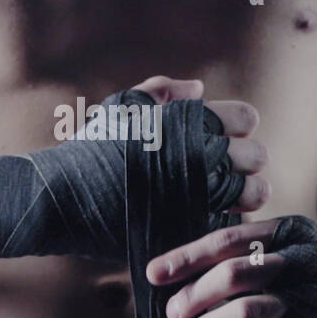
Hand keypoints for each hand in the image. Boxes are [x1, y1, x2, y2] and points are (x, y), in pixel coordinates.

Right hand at [0, 76, 270, 262]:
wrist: (60, 198)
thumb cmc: (89, 149)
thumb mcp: (122, 108)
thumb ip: (162, 90)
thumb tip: (200, 89)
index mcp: (189, 122)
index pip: (246, 117)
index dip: (237, 125)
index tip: (223, 136)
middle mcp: (200, 155)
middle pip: (256, 156)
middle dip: (246, 162)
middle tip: (228, 170)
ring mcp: (198, 194)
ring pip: (252, 194)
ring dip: (245, 195)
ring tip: (227, 197)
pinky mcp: (189, 228)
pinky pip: (229, 224)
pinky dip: (225, 221)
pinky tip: (208, 217)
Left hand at [146, 218, 291, 317]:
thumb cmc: (304, 280)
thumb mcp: (284, 252)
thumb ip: (241, 253)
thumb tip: (172, 270)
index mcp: (290, 232)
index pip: (228, 241)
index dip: (186, 258)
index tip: (153, 274)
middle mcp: (305, 262)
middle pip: (235, 273)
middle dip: (194, 295)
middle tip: (172, 312)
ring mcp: (312, 303)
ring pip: (247, 312)